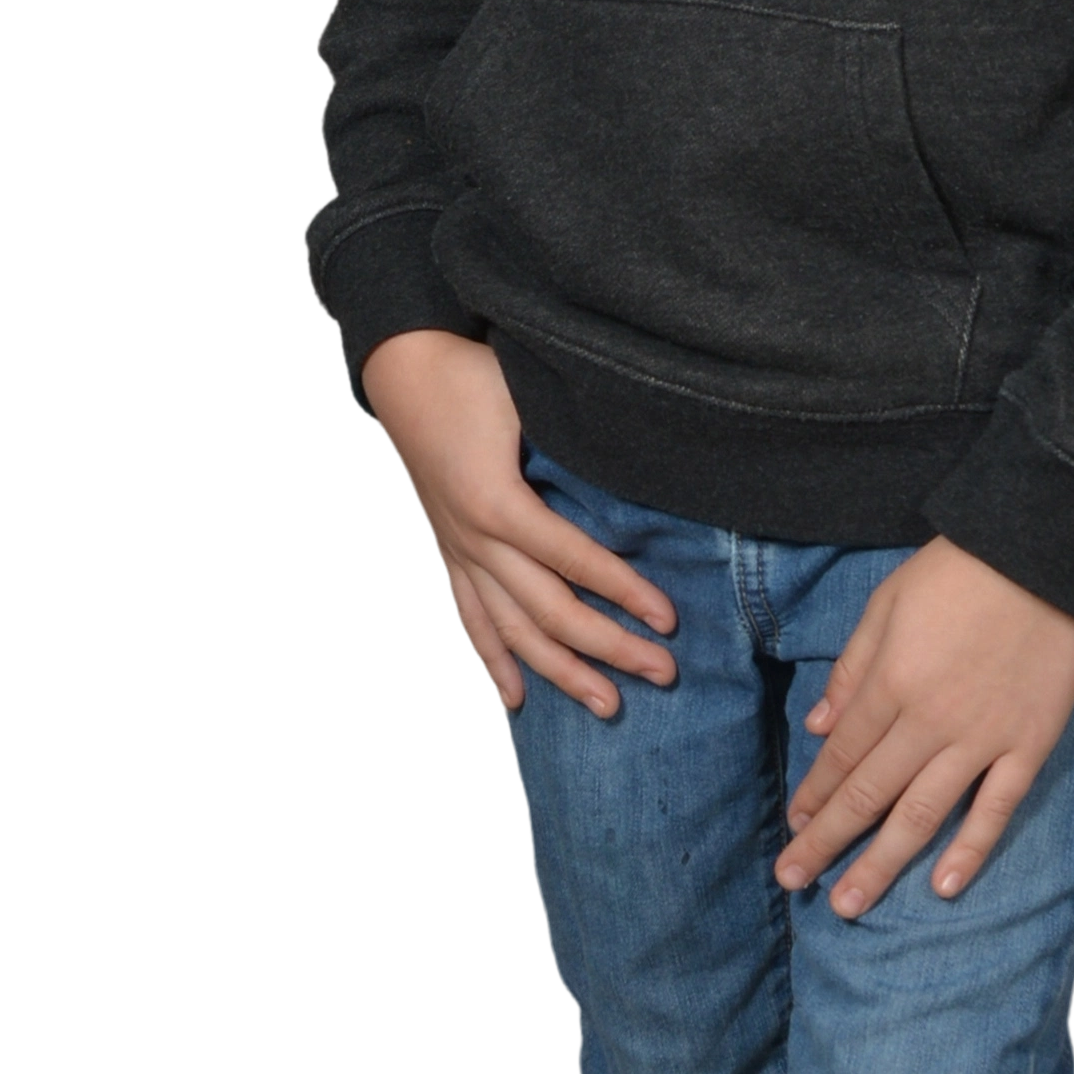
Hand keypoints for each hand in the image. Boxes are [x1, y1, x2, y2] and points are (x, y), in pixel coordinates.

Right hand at [359, 327, 677, 718]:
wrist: (404, 366)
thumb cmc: (474, 372)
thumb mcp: (529, 395)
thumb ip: (576, 436)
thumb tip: (642, 458)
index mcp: (498, 501)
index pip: (575, 560)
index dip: (624, 591)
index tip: (669, 619)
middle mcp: (474, 538)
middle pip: (550, 610)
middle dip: (610, 647)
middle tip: (663, 674)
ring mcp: (457, 551)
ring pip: (512, 630)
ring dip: (561, 672)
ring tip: (608, 707)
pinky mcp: (448, 552)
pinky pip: (470, 618)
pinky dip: (494, 661)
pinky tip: (515, 700)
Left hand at [774, 536, 1073, 918]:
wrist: (1043, 554)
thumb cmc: (959, 570)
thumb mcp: (887, 603)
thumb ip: (852, 667)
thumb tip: (816, 726)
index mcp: (892, 682)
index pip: (843, 754)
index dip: (814, 793)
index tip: (792, 826)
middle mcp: (930, 720)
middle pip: (869, 794)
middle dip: (826, 842)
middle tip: (794, 882)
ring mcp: (983, 738)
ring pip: (922, 815)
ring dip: (881, 863)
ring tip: (848, 904)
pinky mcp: (1028, 745)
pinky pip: (996, 809)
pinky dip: (969, 851)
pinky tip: (941, 887)